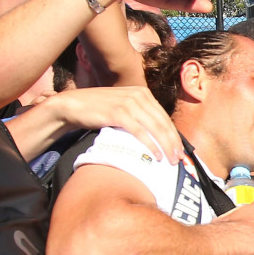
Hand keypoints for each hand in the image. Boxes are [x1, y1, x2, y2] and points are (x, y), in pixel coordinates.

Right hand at [36, 86, 179, 163]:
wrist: (72, 105)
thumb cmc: (98, 110)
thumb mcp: (123, 108)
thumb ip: (139, 115)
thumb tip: (157, 136)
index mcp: (143, 93)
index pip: (164, 117)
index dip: (174, 135)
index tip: (180, 150)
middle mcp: (139, 95)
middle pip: (163, 123)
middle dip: (173, 143)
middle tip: (179, 159)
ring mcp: (129, 103)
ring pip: (155, 128)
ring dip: (165, 146)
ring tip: (170, 161)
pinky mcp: (118, 113)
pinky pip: (140, 132)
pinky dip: (150, 145)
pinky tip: (156, 156)